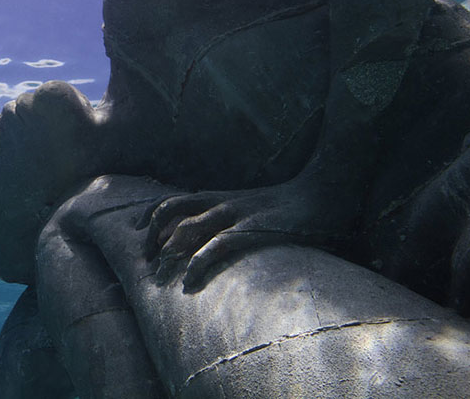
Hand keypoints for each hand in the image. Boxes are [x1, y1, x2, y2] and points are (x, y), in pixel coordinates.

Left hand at [142, 173, 354, 288]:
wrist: (329, 189)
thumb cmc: (294, 207)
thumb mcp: (255, 210)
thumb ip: (234, 222)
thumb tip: (214, 242)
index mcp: (221, 197)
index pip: (174, 201)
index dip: (151, 216)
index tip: (140, 236)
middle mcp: (224, 202)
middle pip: (172, 210)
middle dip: (152, 236)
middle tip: (145, 262)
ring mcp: (239, 214)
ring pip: (190, 227)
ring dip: (169, 251)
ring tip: (158, 274)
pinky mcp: (257, 229)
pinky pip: (220, 244)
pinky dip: (200, 261)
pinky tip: (189, 279)